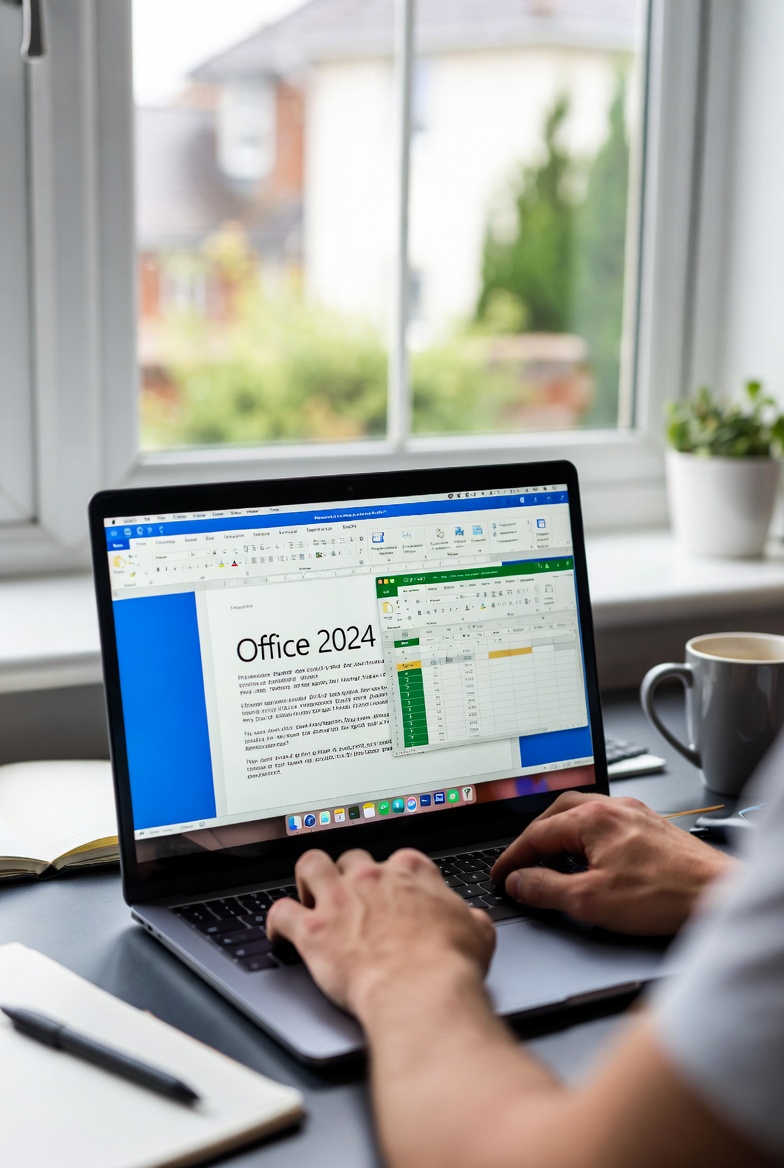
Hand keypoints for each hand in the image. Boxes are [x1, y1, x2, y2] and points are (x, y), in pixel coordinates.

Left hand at [266, 848, 495, 1018]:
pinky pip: (281, 912)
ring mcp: (339, 900)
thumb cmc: (449, 966)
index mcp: (412, 874)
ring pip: (311, 865)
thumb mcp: (478, 934)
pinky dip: (276, 922)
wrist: (422, 992)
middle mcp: (372, 878)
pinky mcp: (313, 929)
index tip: (394, 890)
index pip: (399, 859)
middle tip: (353, 898)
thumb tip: (472, 920)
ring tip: (310, 895)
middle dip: (351, 875)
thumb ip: (469, 919)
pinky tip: (278, 933)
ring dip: (308, 879)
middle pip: (353, 859)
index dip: (395, 876)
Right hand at [490, 793, 734, 934]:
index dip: (512, 857)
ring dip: (560, 832)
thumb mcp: (590, 900)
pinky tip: (591, 854)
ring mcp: (634, 813)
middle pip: (557, 813)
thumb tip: (518, 881)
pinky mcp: (651, 826)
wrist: (718, 893)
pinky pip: (606, 820)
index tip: (501, 874)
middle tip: (520, 861)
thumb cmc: (664, 895)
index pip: (536, 834)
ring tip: (550, 856)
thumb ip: (546, 889)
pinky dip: (586, 834)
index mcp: (592, 819)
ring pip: (583, 812)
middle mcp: (612, 807)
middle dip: (534, 836)